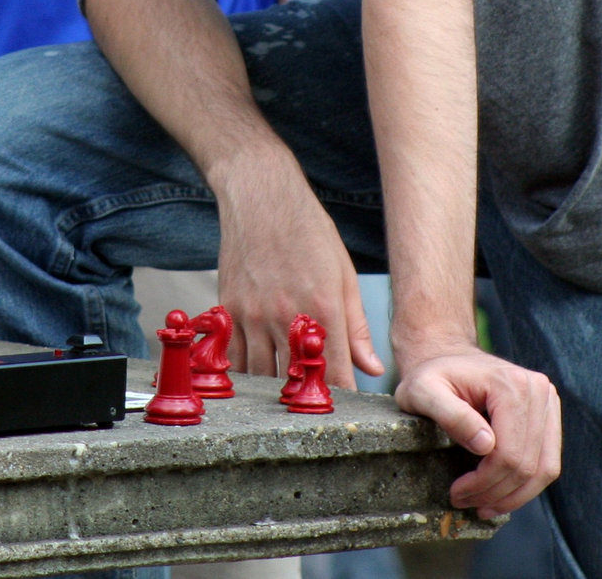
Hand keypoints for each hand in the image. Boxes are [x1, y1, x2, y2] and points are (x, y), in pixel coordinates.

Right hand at [213, 156, 382, 388]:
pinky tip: (255, 372)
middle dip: (306, 394)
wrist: (262, 197)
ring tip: (285, 388)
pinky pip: (233, 356)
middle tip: (313, 397)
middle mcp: (287, 316)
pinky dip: (245, 370)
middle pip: (295, 380)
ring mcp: (253, 314)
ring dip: (274, 386)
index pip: (334, 372)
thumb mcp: (344, 275)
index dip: (340, 395)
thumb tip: (373, 368)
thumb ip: (357, 327)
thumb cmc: (308, 231)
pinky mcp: (228, 309)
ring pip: (262, 374)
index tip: (344, 403)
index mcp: (324, 308)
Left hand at [395, 344, 560, 516]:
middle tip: (467, 503)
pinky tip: (501, 494)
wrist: (447, 357)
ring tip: (484, 506)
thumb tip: (486, 445)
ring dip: (515, 496)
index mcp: (511, 384)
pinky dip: (526, 484)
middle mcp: (538, 390)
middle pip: (528, 464)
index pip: (508, 452)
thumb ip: (451, 415)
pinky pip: (547, 461)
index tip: (457, 494)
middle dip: (497, 493)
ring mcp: (547, 401)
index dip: (484, 482)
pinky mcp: (548, 414)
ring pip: (544, 468)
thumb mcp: (423, 392)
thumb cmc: (431, 376)